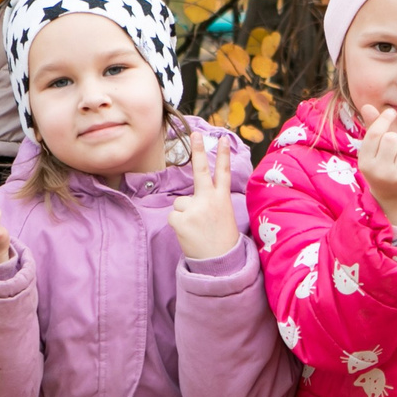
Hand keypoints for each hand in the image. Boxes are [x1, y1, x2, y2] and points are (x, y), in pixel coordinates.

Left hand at [165, 130, 240, 260]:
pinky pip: (173, 216)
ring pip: (180, 203)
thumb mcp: (222, 217)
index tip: (223, 138)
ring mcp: (195, 208)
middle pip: (202, 171)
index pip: (223, 173)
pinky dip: (178, 225)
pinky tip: (189, 234)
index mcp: (222, 199)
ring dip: (184, 215)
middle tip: (196, 133)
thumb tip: (188, 199)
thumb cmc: (220, 241)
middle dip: (199, 151)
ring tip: (196, 229)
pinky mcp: (181, 219)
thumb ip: (208, 203)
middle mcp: (209, 200)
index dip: (223, 155)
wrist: (220, 263)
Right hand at [354, 103, 396, 228]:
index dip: (383, 119)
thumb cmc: (382, 168)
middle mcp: (381, 172)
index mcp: (366, 164)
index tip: (391, 113)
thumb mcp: (372, 152)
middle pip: (392, 137)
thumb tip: (368, 105)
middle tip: (393, 151)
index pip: (375, 134)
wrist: (396, 199)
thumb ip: (372, 129)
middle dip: (395, 139)